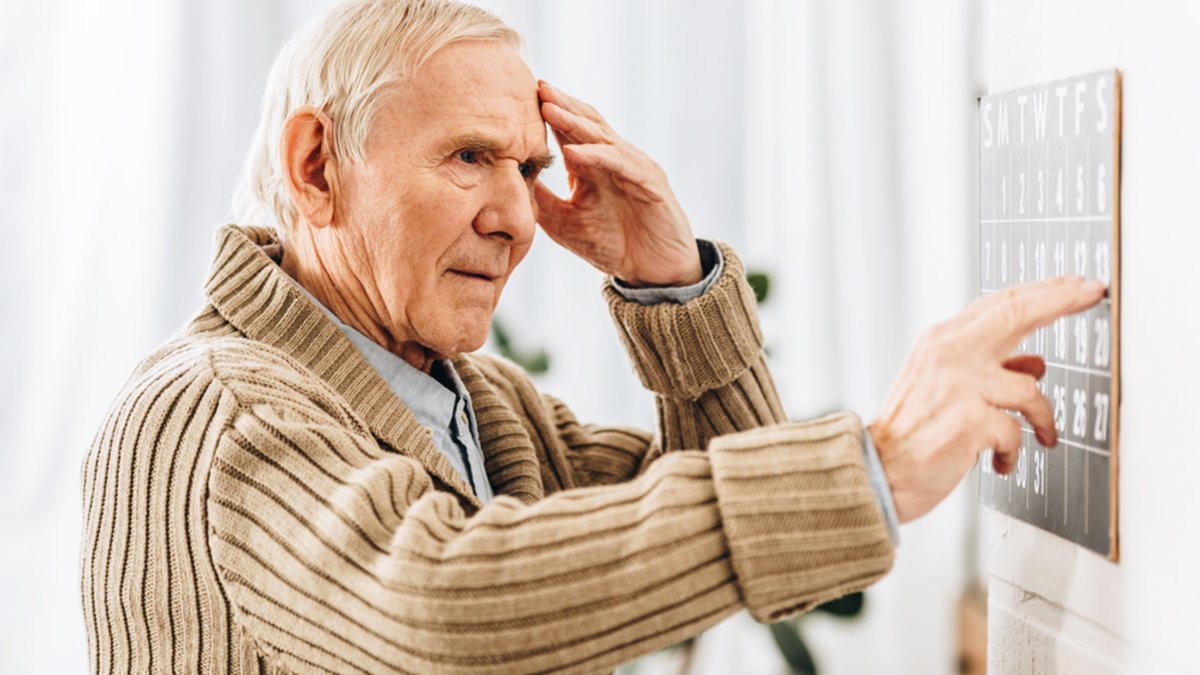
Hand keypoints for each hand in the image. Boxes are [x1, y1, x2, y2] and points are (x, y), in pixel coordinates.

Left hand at [533, 81, 701, 287]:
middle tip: (536, 86)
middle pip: (587, 123)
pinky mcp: (650, 185)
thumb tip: (508, 181)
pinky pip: (621, 165)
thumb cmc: (614, 246)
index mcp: (595, 166)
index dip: (548, 113)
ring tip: (548, 108)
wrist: (655, 273)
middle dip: (561, 104)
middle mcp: (615, 160)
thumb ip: (542, 200)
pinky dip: (596, 157)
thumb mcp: (565, 223)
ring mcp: (634, 168)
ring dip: (574, 122)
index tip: (520, 97)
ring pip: (602, 138)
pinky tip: (572, 152)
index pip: (570, 131)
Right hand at [869, 276, 1106, 522]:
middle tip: (1090, 293)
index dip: (1043, 291)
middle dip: (1060, 299)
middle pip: (1015, 313)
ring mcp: (959, 387)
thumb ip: (987, 369)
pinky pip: (1016, 432)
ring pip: (1029, 388)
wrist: (877, 472)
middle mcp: (948, 355)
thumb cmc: (910, 434)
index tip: (1076, 285)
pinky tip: (1001, 460)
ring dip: (1042, 417)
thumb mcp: (943, 388)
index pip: (997, 304)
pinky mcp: (970, 422)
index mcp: (939, 341)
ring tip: (1041, 435)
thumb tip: (1033, 364)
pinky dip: (1014, 450)